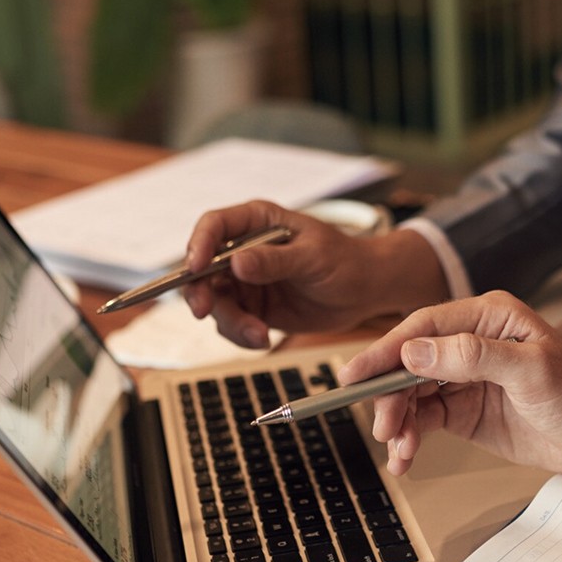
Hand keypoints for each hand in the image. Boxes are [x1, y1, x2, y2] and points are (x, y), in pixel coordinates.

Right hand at [182, 201, 448, 347]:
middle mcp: (244, 250)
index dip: (198, 244)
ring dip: (230, 321)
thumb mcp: (313, 257)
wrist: (366, 291)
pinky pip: (232, 324)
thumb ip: (275, 260)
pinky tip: (264, 338)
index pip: (214, 226)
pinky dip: (242, 335)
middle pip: (203, 268)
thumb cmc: (346, 261)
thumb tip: (237, 263)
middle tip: (205, 311)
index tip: (195, 267)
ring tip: (259, 334)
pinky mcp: (253, 308)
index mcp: (257, 223)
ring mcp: (246, 281)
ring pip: (215, 302)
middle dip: (201, 291)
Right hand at [336, 292, 561, 475]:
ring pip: (412, 395)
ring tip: (397, 450)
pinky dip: (410, 439)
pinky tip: (405, 458)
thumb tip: (416, 350)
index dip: (386, 349)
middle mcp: (472, 343)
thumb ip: (473, 356)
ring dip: (397, 422)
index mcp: (488, 318)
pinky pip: (425, 421)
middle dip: (388, 395)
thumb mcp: (531, 370)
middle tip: (380, 425)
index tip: (357, 374)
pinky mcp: (466, 410)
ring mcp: (466, 378)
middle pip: (410, 362)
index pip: (423, 327)